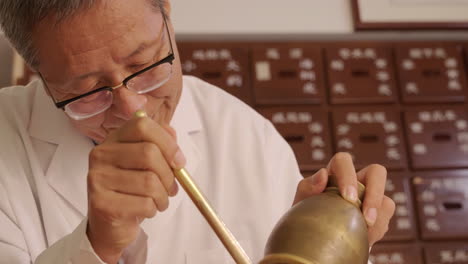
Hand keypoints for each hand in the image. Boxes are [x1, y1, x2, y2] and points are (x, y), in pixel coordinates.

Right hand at [86, 116, 185, 262]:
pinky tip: (147, 210)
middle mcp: (102, 154)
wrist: (110, 225)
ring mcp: (98, 178)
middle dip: (169, 175)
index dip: (167, 142)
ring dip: (163, 196)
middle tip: (171, 187)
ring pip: (150, 181)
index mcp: (114, 139)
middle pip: (149, 153)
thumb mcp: (148, 164)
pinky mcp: (101, 203)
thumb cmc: (133, 191)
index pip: (142, 125)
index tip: (178, 161)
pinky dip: (153, 209)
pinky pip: (144, 203)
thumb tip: (171, 135)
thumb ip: (161, 144)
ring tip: (159, 200)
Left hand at [293, 152, 394, 245]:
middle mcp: (356, 181)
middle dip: (375, 195)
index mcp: (335, 172)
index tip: (349, 199)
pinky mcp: (378, 216)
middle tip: (367, 218)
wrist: (312, 237)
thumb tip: (323, 174)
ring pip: (385, 201)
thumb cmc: (305, 214)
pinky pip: (385, 221)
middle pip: (377, 173)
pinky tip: (364, 240)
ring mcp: (370, 198)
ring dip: (377, 219)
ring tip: (363, 234)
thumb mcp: (301, 201)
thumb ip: (307, 186)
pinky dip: (376, 232)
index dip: (349, 176)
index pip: (344, 161)